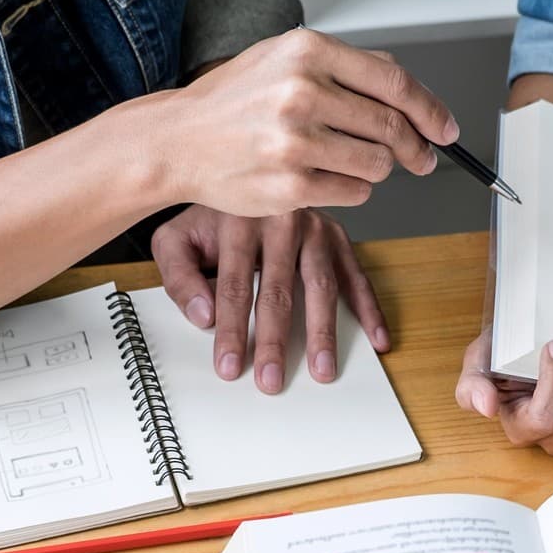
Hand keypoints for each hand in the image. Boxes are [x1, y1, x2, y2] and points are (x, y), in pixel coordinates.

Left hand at [152, 205, 388, 392]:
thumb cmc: (210, 216)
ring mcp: (316, 228)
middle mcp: (282, 219)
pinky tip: (376, 338)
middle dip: (274, 340)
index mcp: (240, 218)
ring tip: (322, 369)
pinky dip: (369, 308)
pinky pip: (356, 276)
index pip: (235, 285)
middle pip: (279, 290)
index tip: (230, 366)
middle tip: (271, 379)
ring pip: (321, 285)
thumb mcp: (176, 239)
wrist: (242, 173)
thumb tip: (204, 316)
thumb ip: (180, 277)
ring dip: (323, 332)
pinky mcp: (338, 238)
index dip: (233, 330)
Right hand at [161, 28, 458, 217]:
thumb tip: (410, 94)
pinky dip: (352, 189)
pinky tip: (326, 179)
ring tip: (349, 162)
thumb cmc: (234, 102)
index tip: (446, 129)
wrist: (179, 141)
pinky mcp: (291, 186)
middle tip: (422, 159)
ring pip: (377, 164)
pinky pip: (355, 193)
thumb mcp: (284, 59)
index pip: (394, 83)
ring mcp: (296, 142)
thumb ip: (347, 69)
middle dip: (415, 148)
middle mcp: (302, 92)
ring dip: (377, 169)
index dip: (430, 110)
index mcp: (306, 52)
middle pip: (391, 127)